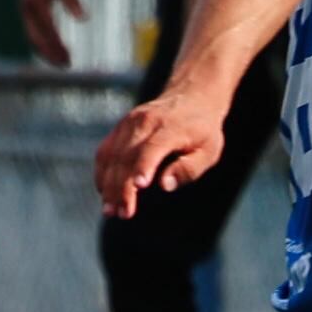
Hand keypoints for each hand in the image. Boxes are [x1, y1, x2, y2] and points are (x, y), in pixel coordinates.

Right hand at [19, 0, 86, 66]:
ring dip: (47, 51)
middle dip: (50, 53)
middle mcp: (25, 7)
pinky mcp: (30, 11)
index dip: (56, 44)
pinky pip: (35, 31)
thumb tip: (84, 19)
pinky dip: (45, 42)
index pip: (46, 28)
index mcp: (33, 0)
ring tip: (65, 62)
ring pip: (33, 37)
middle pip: (35, 37)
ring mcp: (26, 10)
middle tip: (67, 65)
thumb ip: (73, 1)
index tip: (68, 57)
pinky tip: (57, 51)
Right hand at [94, 91, 226, 217]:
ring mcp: (128, 123)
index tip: (138, 188)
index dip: (143, 168)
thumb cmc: (202, 131)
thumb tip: (164, 185)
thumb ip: (188, 169)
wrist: (191, 97)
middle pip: (127, 157)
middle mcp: (144, 122)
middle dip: (122, 187)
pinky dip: (102, 173)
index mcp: (169, 128)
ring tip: (110, 210)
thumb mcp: (208, 151)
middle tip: (123, 214)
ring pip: (112, 156)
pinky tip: (105, 193)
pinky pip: (105, 152)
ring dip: (108, 185)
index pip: (152, 149)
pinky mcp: (120, 128)